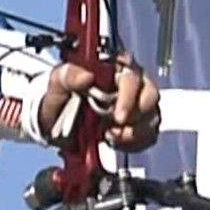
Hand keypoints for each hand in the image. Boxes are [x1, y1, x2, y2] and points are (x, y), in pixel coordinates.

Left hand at [39, 53, 161, 152]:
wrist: (57, 129)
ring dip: (133, 131)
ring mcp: (136, 104)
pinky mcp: (139, 124)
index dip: (129, 95)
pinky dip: (134, 142)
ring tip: (110, 135)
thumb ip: (67, 76)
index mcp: (112, 67)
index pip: (132, 74)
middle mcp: (129, 83)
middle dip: (134, 115)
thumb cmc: (59, 102)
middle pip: (150, 94)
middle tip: (115, 127)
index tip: (118, 115)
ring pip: (152, 116)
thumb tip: (86, 75)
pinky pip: (149, 134)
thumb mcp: (56, 86)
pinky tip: (116, 140)